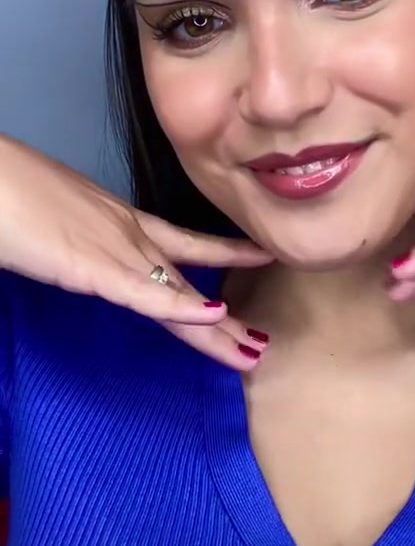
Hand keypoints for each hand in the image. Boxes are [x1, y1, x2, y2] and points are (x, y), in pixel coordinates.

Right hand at [0, 134, 273, 369]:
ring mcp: (116, 250)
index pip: (184, 243)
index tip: (259, 256)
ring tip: (252, 351)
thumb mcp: (60, 220)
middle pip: (188, 280)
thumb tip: (83, 253)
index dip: (224, 254)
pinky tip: (216, 318)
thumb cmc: (12, 194)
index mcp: (120, 221)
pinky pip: (146, 294)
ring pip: (177, 296)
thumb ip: (81, 240)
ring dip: (216, 330)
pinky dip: (182, 308)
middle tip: (260, 341)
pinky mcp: (95, 267)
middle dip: (225, 318)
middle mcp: (129, 235)